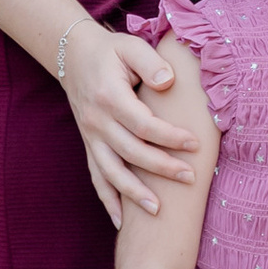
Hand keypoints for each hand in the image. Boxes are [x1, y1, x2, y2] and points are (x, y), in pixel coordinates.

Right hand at [60, 26, 200, 226]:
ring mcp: (90, 137)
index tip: (194, 143)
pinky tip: (120, 222)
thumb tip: (168, 82)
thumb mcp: (130, 46)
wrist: (73, 56)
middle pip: (130, 152)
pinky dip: (107, 200)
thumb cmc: (111, 51)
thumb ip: (150, 63)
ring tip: (158, 211)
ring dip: (133, 194)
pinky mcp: (89, 146)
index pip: (143, 124)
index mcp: (109, 97)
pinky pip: (96, 178)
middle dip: (161, 168)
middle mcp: (97, 121)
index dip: (169, 136)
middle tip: (191, 178)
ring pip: (111, 172)